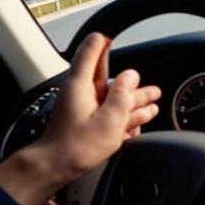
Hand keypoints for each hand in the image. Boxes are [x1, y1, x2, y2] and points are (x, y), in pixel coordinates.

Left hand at [0, 34, 160, 204]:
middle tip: (143, 80)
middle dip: (129, 82)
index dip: (101, 43)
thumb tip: (132, 76)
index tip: (109, 36)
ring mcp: (82, 110)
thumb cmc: (76, 146)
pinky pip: (107, 117)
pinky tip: (135, 126)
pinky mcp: (84, 126)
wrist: (54, 167)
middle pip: (107, 79)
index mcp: (81, 84)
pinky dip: (122, 119)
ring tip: (151, 102)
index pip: (90, 53)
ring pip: (111, 100)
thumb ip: (123, 95)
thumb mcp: (108, 119)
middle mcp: (81, 93)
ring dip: (132, 102)